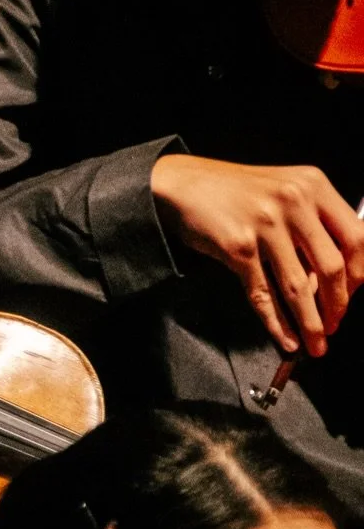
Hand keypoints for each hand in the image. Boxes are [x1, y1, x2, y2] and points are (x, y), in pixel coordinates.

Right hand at [151, 152, 363, 356]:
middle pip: (332, 266)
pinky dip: (277, 323)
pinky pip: (263, 294)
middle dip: (337, 305)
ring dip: (310, 323)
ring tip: (316, 343)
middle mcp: (293, 201)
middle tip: (334, 325)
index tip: (352, 294)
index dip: (359, 274)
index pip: (356, 237)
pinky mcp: (238, 247)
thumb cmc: (235, 192)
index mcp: (313, 186)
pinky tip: (286, 338)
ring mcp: (265, 225)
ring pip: (298, 286)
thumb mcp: (283, 195)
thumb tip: (328, 284)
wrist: (183, 185)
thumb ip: (311, 228)